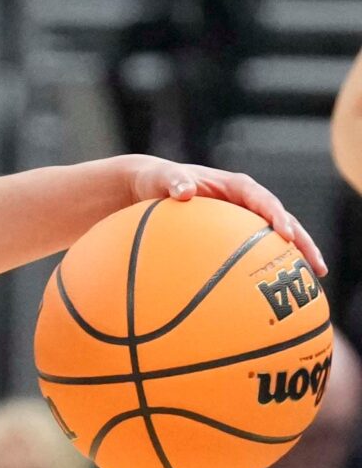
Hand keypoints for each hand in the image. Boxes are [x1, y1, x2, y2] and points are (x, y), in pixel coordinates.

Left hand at [115, 157, 327, 274]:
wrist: (151, 187)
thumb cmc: (158, 181)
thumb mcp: (163, 178)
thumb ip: (174, 181)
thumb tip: (184, 192)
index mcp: (236, 186)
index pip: (263, 200)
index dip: (276, 216)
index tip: (285, 235)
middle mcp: (247, 202)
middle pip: (283, 221)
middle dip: (302, 243)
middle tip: (316, 267)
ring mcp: (245, 219)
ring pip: (276, 238)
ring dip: (296, 256)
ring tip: (314, 280)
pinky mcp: (237, 234)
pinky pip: (257, 250)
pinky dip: (268, 265)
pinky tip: (274, 288)